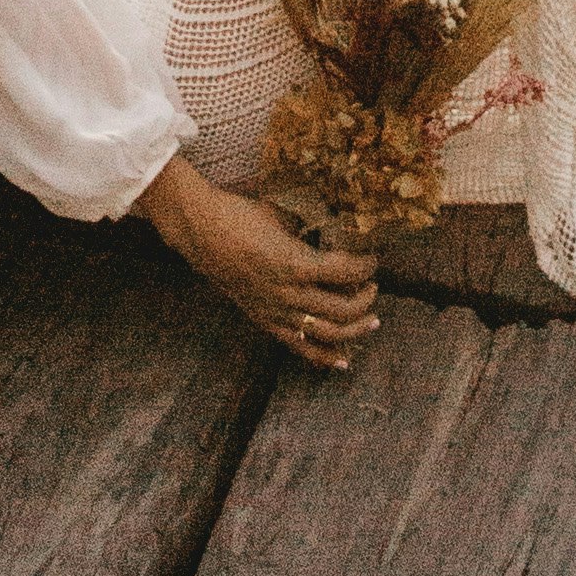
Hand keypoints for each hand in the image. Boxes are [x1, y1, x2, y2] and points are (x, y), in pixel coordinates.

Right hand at [143, 161, 379, 370]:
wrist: (201, 232)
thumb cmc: (240, 215)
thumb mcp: (281, 216)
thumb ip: (307, 232)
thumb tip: (333, 234)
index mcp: (294, 262)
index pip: (343, 271)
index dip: (364, 266)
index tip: (372, 259)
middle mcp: (288, 292)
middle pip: (341, 308)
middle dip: (365, 299)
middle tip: (374, 287)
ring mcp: (276, 311)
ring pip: (326, 333)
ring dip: (355, 329)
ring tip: (372, 322)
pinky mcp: (265, 321)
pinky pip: (299, 346)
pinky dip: (323, 357)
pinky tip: (343, 361)